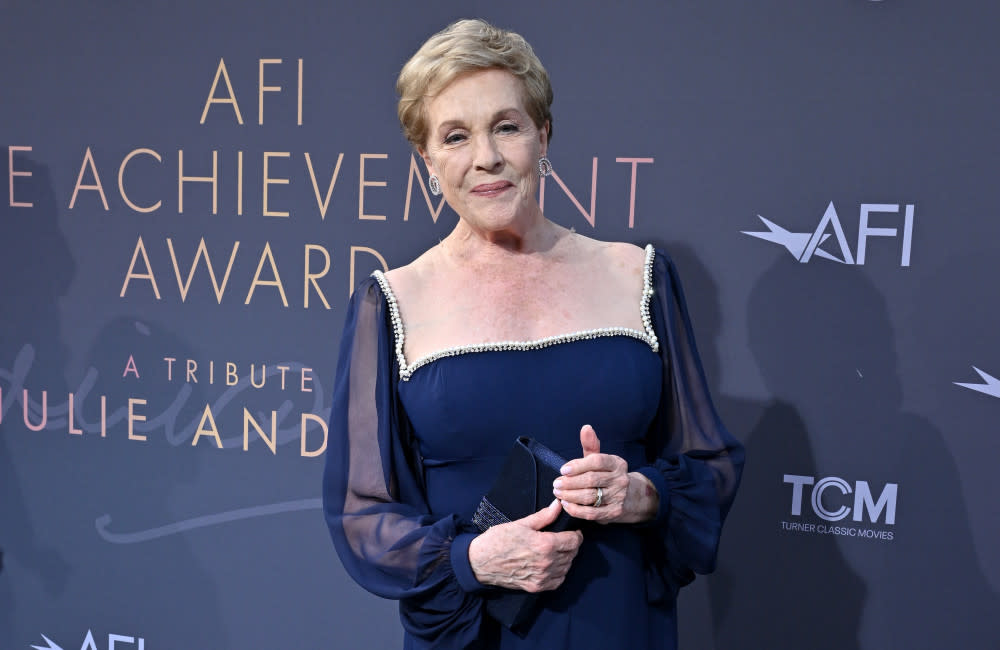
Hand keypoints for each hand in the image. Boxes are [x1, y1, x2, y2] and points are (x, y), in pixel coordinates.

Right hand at [468, 499, 583, 592]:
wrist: (480, 562)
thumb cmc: (498, 539)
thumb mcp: (522, 523)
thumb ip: (544, 516)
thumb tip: (558, 505)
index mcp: (545, 545)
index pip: (574, 541)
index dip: (576, 535)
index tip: (573, 531)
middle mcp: (547, 563)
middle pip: (572, 554)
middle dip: (571, 545)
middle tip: (564, 539)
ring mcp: (542, 577)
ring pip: (566, 567)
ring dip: (566, 558)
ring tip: (557, 550)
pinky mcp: (536, 587)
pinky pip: (557, 581)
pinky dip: (559, 573)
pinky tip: (552, 564)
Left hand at [553, 425, 658, 523]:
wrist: (629, 498)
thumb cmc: (607, 475)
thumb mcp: (600, 459)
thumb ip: (591, 445)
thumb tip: (586, 428)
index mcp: (617, 463)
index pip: (596, 461)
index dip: (578, 465)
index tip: (563, 470)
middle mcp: (621, 479)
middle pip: (591, 480)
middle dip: (570, 482)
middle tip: (555, 484)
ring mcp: (619, 497)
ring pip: (589, 497)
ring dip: (569, 495)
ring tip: (558, 493)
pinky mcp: (614, 512)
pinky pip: (591, 513)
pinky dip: (576, 509)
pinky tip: (566, 505)